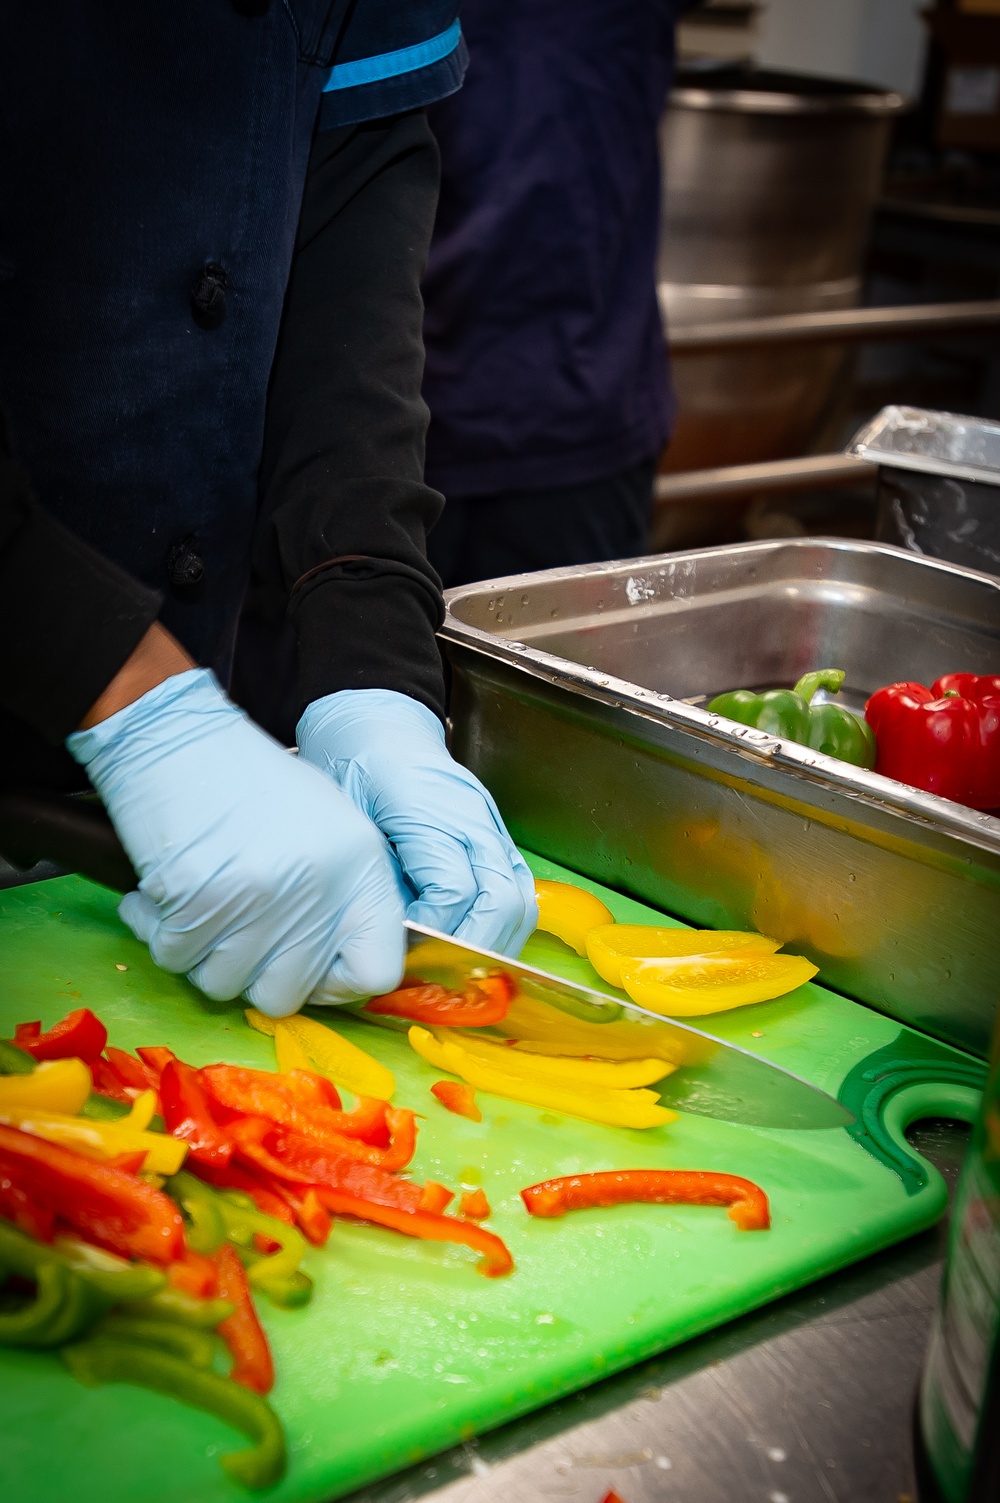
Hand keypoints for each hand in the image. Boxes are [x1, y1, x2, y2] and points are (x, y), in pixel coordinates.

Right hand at [67, 670, 404, 1015]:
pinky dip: (160, 933)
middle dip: (255, 974)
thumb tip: (340, 967)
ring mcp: (260, 897)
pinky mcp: (200, 899)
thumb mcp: (326, 825)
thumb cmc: (246, 779)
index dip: (338, 984)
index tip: (310, 969)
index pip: (376, 970)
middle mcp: (319, 888)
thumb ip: (343, 897)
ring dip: (203, 954)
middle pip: (290, 994)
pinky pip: (175, 958)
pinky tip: (163, 896)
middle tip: (236, 934)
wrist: (175, 736)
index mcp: (360, 866)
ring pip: (226, 984)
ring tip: (200, 904)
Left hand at [297, 689, 536, 955]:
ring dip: (493, 945)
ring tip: (452, 968)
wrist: (378, 726)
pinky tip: (468, 944)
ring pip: (520, 902)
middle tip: (431, 972)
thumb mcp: (347, 814)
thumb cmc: (355, 766)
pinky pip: (518, 894)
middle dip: (471, 949)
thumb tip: (389, 938)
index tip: (399, 949)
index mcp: (431, 806)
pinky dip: (501, 928)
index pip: (454, 888)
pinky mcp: (499, 841)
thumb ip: (374, 873)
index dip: (432, 930)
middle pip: (502, 901)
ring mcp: (493, 829)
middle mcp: (475, 818)